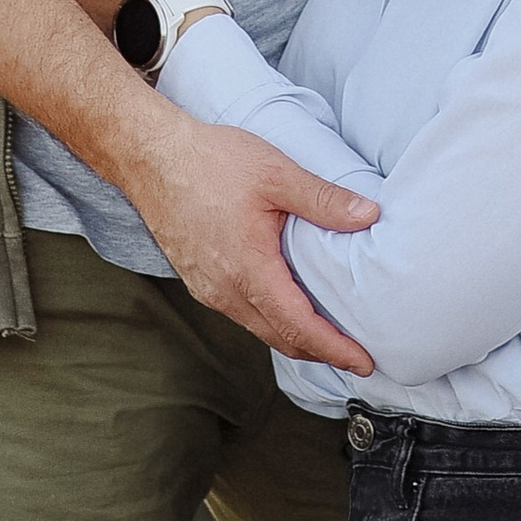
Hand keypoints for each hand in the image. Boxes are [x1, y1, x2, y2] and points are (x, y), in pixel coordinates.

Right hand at [126, 111, 381, 370]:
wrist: (150, 157)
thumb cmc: (210, 161)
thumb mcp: (276, 173)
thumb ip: (323, 199)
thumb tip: (369, 216)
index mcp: (249, 271)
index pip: (299, 328)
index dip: (334, 349)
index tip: (363, 363)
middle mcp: (225, 290)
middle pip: (280, 338)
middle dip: (320, 352)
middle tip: (354, 356)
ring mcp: (208, 288)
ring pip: (258, 327)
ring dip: (293, 337)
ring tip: (326, 334)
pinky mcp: (197, 279)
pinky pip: (239, 312)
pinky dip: (269, 319)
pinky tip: (283, 304)